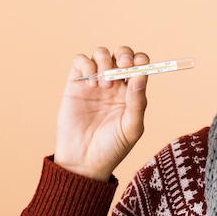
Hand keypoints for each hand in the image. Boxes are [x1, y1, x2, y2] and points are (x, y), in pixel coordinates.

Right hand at [54, 46, 149, 180]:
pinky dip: (86, 64)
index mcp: (132, 92)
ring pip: (101, 53)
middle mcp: (115, 84)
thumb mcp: (131, 128)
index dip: (140, 60)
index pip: (139, 65)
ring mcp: (95, 82)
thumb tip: (141, 76)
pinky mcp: (75, 85)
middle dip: (124, 54)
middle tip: (122, 67)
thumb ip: (137, 103)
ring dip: (104, 61)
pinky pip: (80, 61)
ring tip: (103, 84)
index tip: (137, 67)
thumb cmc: (112, 148)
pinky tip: (90, 83)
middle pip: (122, 54)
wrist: (83, 162)